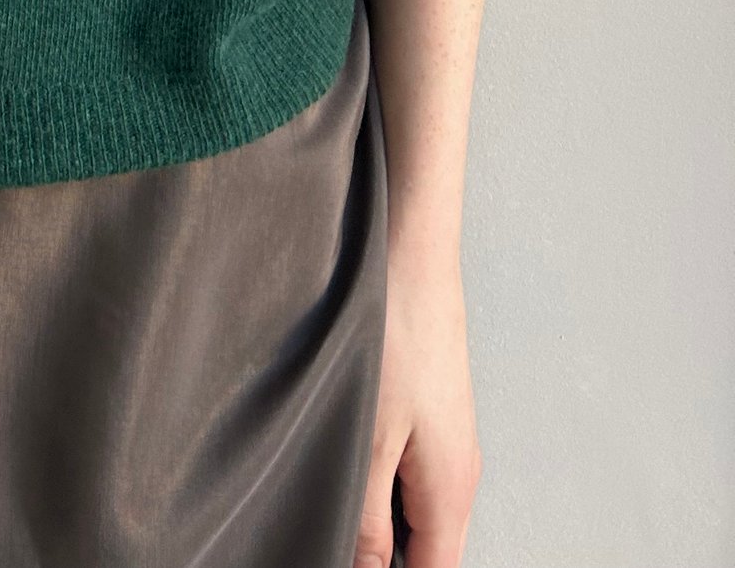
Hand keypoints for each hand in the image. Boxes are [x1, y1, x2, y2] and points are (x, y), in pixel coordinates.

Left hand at [355, 247, 483, 564]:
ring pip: (413, 510)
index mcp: (451, 492)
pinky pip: (405, 470)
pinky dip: (375, 480)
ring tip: (325, 499)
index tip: (341, 559)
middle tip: (324, 529)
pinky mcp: (425, 408)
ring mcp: (444, 439)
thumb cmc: (392, 329)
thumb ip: (365, 520)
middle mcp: (457, 472)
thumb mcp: (365, 437)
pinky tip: (336, 456)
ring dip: (375, 518)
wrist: (409, 245)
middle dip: (382, 556)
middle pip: (426, 550)